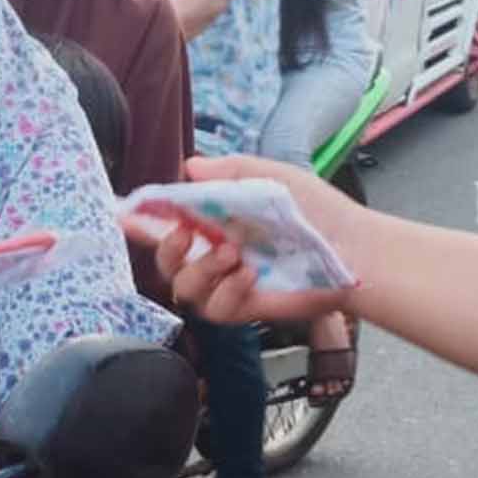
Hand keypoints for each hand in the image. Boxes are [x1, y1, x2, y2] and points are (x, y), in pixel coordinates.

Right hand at [121, 155, 375, 324]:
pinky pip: (215, 310)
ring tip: (232, 253)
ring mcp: (230, 285)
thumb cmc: (318, 211)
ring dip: (200, 269)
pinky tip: (248, 275)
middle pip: (165, 264)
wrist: (354, 248)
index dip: (141, 222)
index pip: (170, 223)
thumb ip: (230, 171)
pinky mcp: (246, 308)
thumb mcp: (272, 177)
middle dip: (165, 248)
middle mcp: (217, 255)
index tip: (123, 215)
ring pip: (183, 290)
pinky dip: (226, 291)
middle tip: (187, 233)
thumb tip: (189, 167)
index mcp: (218, 222)